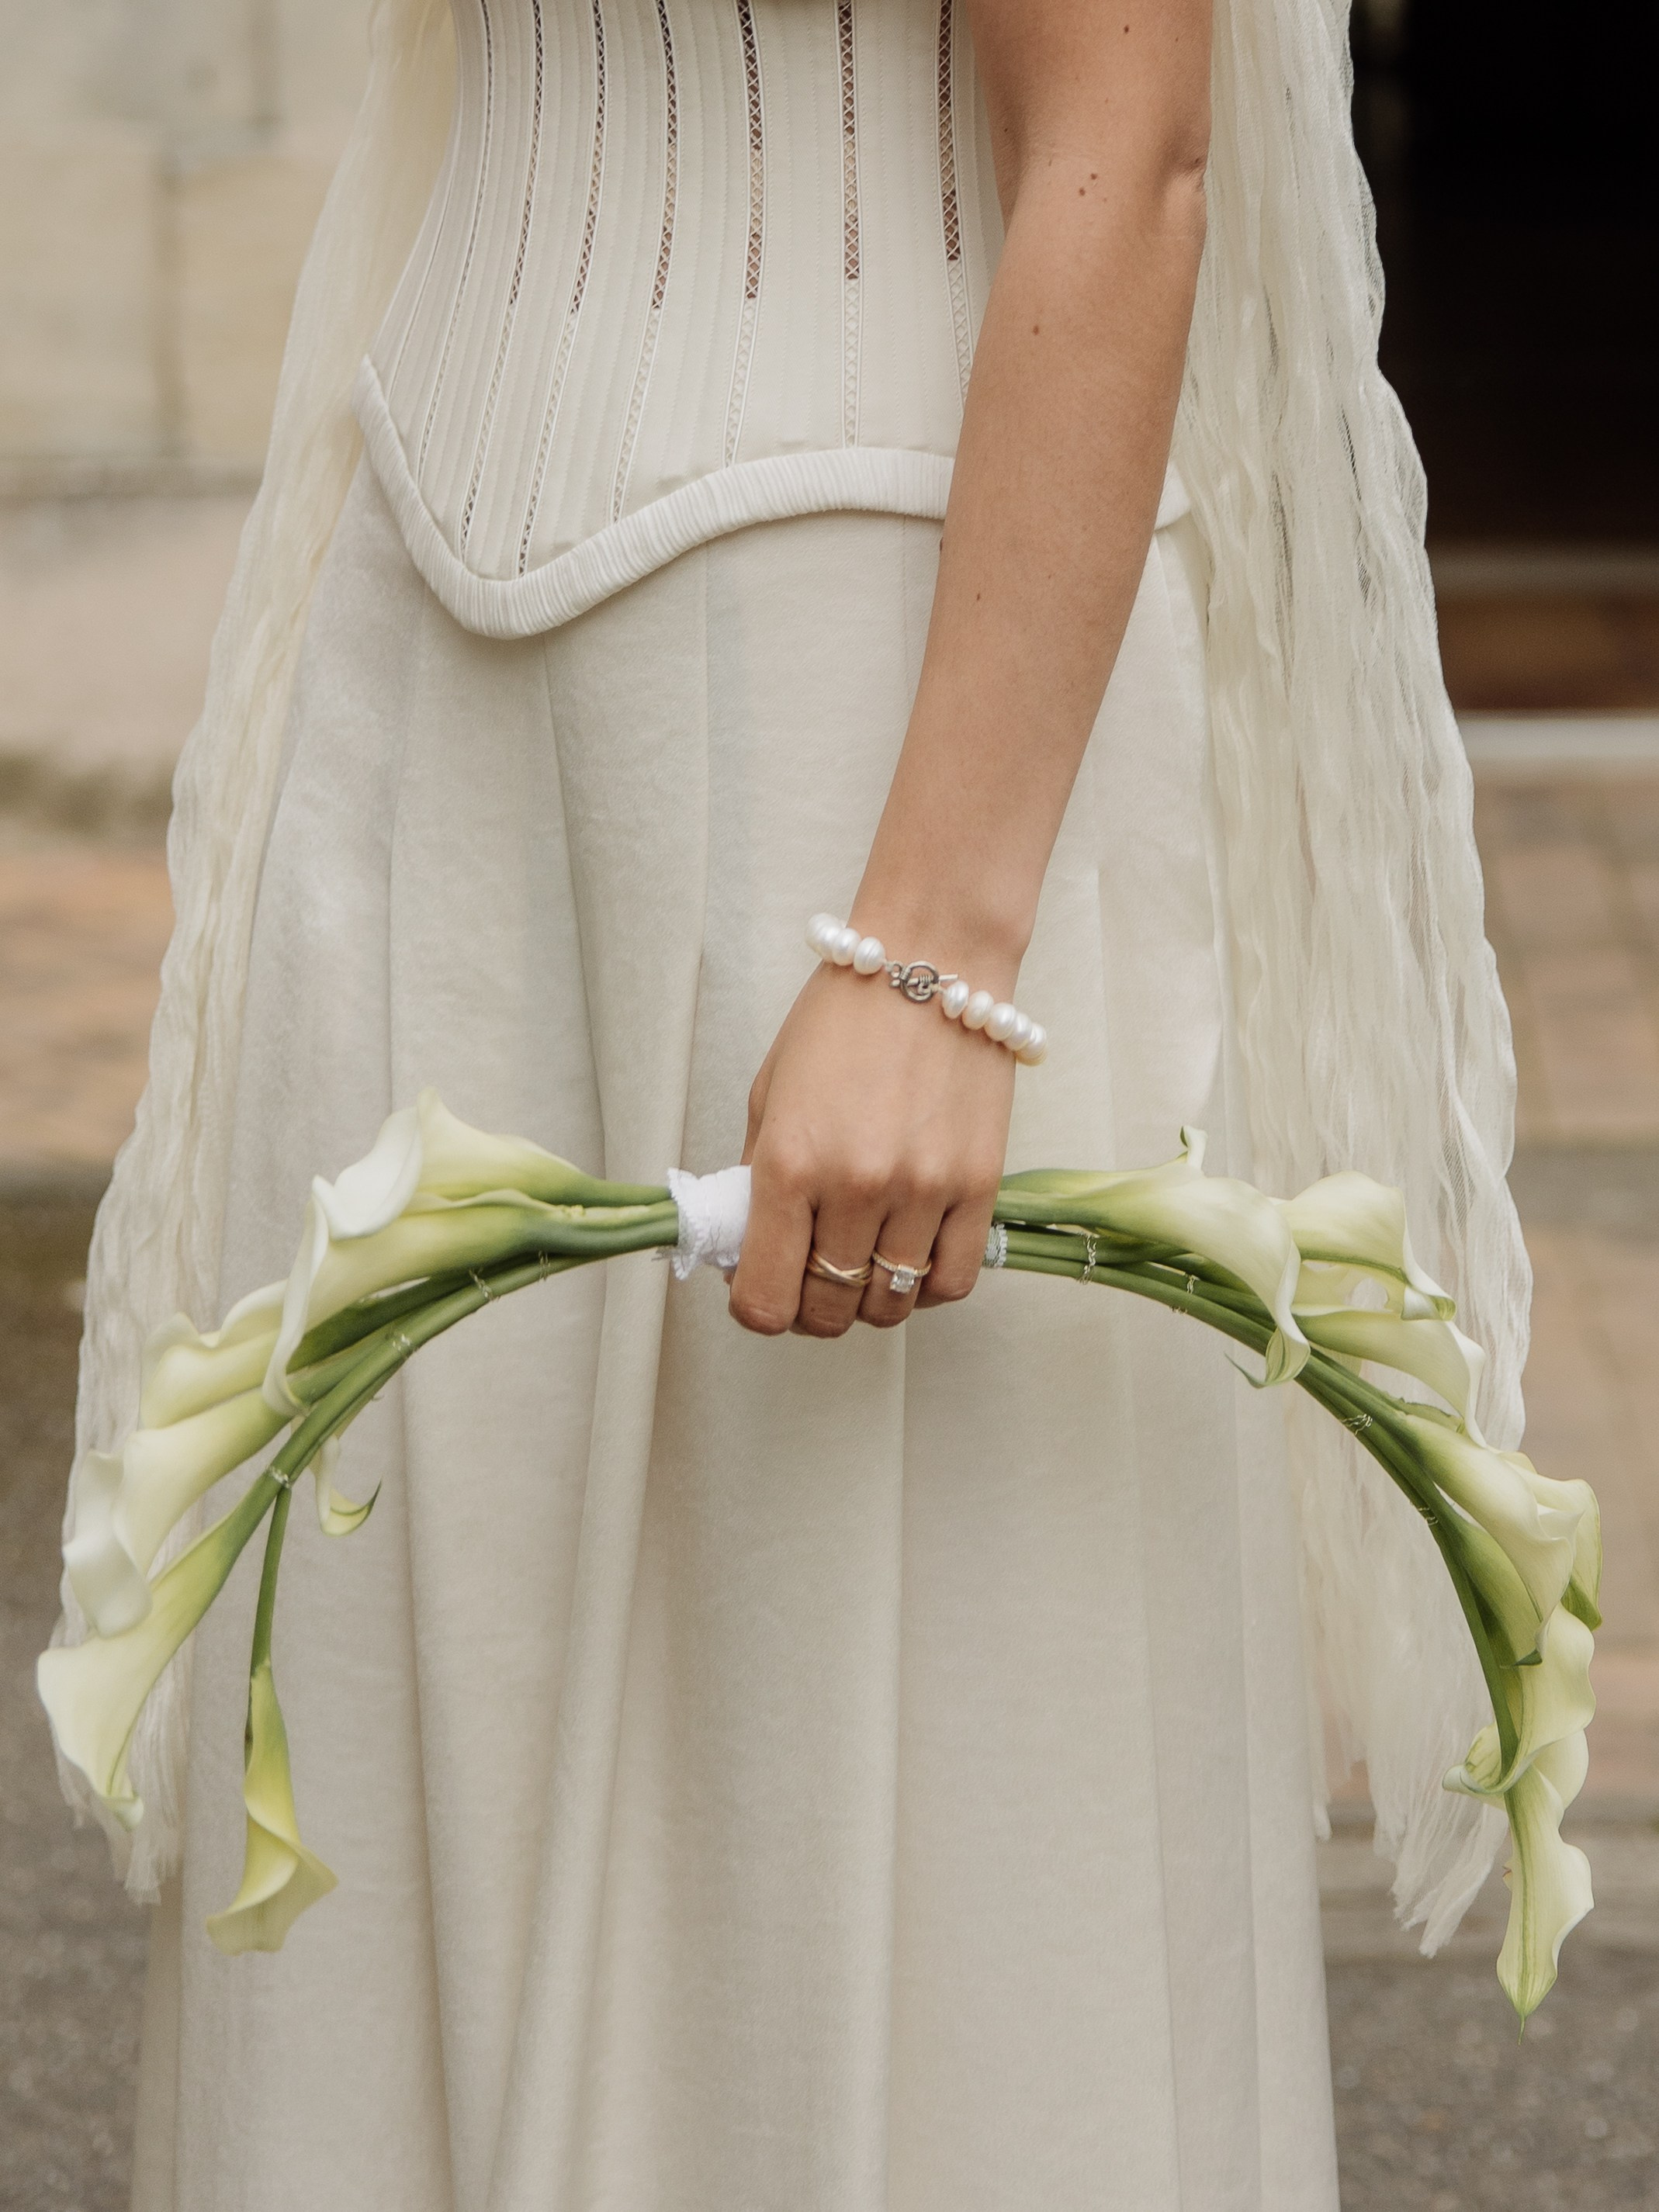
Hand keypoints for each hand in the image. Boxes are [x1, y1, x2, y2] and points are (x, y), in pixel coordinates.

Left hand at [727, 950, 1015, 1337]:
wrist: (932, 960)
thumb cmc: (842, 1018)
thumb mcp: (769, 1093)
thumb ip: (754, 1179)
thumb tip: (747, 1248)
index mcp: (788, 1162)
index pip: (764, 1299)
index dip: (756, 1308)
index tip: (760, 1288)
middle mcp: (855, 1186)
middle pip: (827, 1310)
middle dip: (809, 1307)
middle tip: (809, 1273)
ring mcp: (922, 1190)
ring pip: (890, 1305)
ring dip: (868, 1299)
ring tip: (861, 1260)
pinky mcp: (978, 1186)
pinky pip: (951, 1281)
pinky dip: (925, 1286)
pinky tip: (910, 1255)